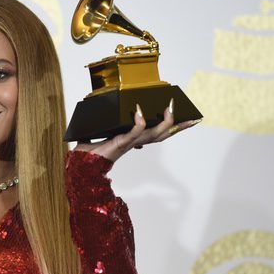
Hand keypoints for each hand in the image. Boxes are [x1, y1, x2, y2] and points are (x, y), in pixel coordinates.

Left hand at [73, 99, 200, 162]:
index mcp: (133, 139)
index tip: (189, 120)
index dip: (174, 127)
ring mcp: (129, 142)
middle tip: (192, 117)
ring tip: (169, 108)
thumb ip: (104, 126)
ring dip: (164, 122)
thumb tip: (100, 113)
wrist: (81, 164)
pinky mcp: (120, 142)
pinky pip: (134, 132)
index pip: (158, 132)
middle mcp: (135, 141)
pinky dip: (139, 122)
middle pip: (163, 134)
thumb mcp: (100, 134)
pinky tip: (140, 111)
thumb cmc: (90, 152)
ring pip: (154, 134)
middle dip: (179, 127)